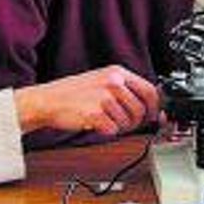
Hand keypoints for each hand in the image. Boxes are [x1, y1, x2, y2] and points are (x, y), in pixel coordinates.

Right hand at [13, 65, 159, 135]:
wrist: (48, 100)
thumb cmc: (74, 93)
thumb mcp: (103, 80)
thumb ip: (127, 89)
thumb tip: (152, 106)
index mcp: (118, 72)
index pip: (149, 90)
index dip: (154, 107)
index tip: (153, 116)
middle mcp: (113, 82)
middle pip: (141, 110)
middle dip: (136, 122)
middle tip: (125, 123)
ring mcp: (104, 97)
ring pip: (128, 122)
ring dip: (119, 127)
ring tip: (104, 120)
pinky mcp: (95, 113)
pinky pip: (114, 130)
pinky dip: (107, 131)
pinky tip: (96, 123)